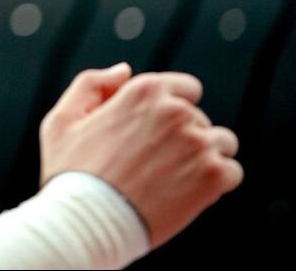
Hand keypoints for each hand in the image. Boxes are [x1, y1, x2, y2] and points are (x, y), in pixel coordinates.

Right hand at [38, 64, 243, 249]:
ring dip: (205, 158)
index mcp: (144, 91)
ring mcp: (197, 143)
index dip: (172, 110)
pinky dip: (217, 184)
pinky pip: (232, 171)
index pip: (186, 88)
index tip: (157, 133)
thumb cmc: (70, 174)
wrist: (85, 224)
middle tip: (155, 164)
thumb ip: (92, 85)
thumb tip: (124, 71)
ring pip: (222, 143)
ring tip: (175, 179)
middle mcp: (175, 111)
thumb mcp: (63, 119)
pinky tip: (187, 193)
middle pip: (201, 119)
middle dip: (184, 137)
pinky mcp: (212, 176)